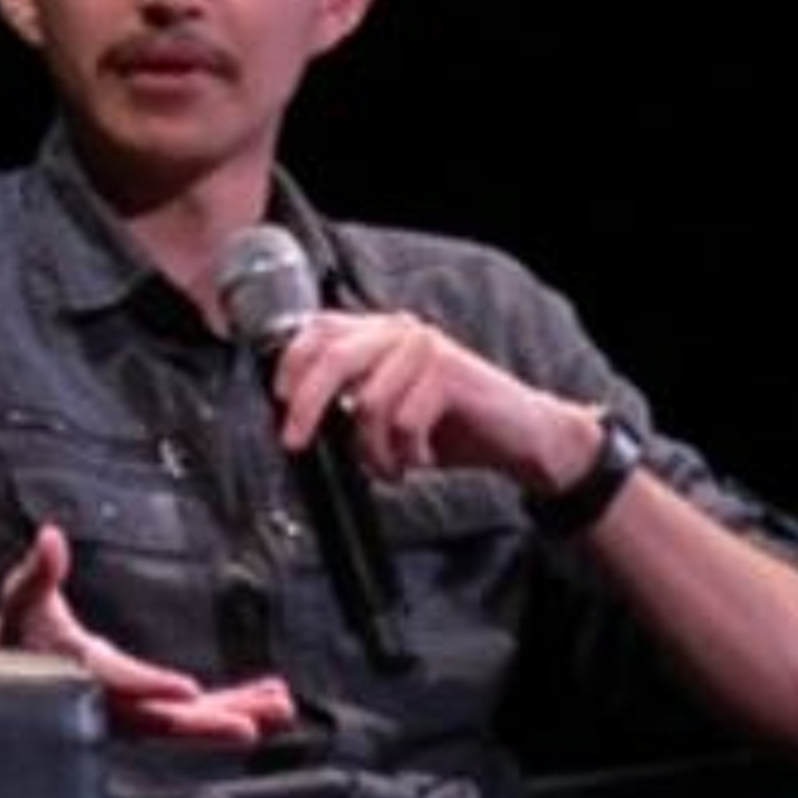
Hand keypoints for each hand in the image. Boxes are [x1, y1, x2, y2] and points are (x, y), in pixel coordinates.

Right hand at [0, 522, 295, 743]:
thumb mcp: (23, 598)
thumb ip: (40, 572)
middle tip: (250, 727)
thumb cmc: (20, 633)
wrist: (15, 672)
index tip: (185, 689)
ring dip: (235, 713)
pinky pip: (194, 713)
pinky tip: (267, 699)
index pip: (118, 682)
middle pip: (162, 719)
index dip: (150, 686)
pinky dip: (232, 705)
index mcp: (81, 674)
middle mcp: (111, 702)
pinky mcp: (150, 706)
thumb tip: (50, 539)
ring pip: (187, 721)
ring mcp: (134, 709)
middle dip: (207, 724)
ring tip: (279, 707)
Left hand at [269, 307, 598, 496]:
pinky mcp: (450, 374)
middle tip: (296, 444)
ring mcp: (426, 349)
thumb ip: (345, 405)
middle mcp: (399, 331)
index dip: (290, 365)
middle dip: (305, 407)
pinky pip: (403, 422)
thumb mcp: (384, 412)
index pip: (317, 330)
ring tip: (388, 467)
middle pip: (332, 359)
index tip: (279, 404)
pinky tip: (419, 460)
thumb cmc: (448, 427)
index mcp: (377, 332)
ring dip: (370, 450)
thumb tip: (292, 423)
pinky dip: (404, 454)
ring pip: (367, 402)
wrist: (519, 439)